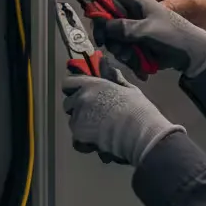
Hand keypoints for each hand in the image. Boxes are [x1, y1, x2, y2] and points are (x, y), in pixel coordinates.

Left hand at [61, 54, 183, 166]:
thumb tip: (106, 63)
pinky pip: (76, 139)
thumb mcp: (128, 90)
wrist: (138, 132)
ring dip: (82, 125)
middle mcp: (81, 98)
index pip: (68, 83)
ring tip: (100, 130)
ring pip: (73, 121)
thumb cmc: (137, 110)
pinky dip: (85, 142)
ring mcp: (78, 116)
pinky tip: (99, 142)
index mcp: (92, 84)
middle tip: (93, 114)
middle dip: (76, 109)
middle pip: (68, 104)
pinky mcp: (78, 134)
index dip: (73, 89)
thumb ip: (114, 78)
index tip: (80, 94)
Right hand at [92, 0, 205, 78]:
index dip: (101, 2)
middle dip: (111, 34)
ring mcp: (141, 27)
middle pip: (113, 18)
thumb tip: (102, 25)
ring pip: (119, 36)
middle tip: (111, 46)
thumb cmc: (176, 34)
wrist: (197, 54)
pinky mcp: (144, 42)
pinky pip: (129, 48)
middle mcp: (139, 11)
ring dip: (122, 49)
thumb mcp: (149, 29)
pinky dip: (132, 57)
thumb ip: (124, 27)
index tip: (89, 16)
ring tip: (130, 58)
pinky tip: (139, 65)